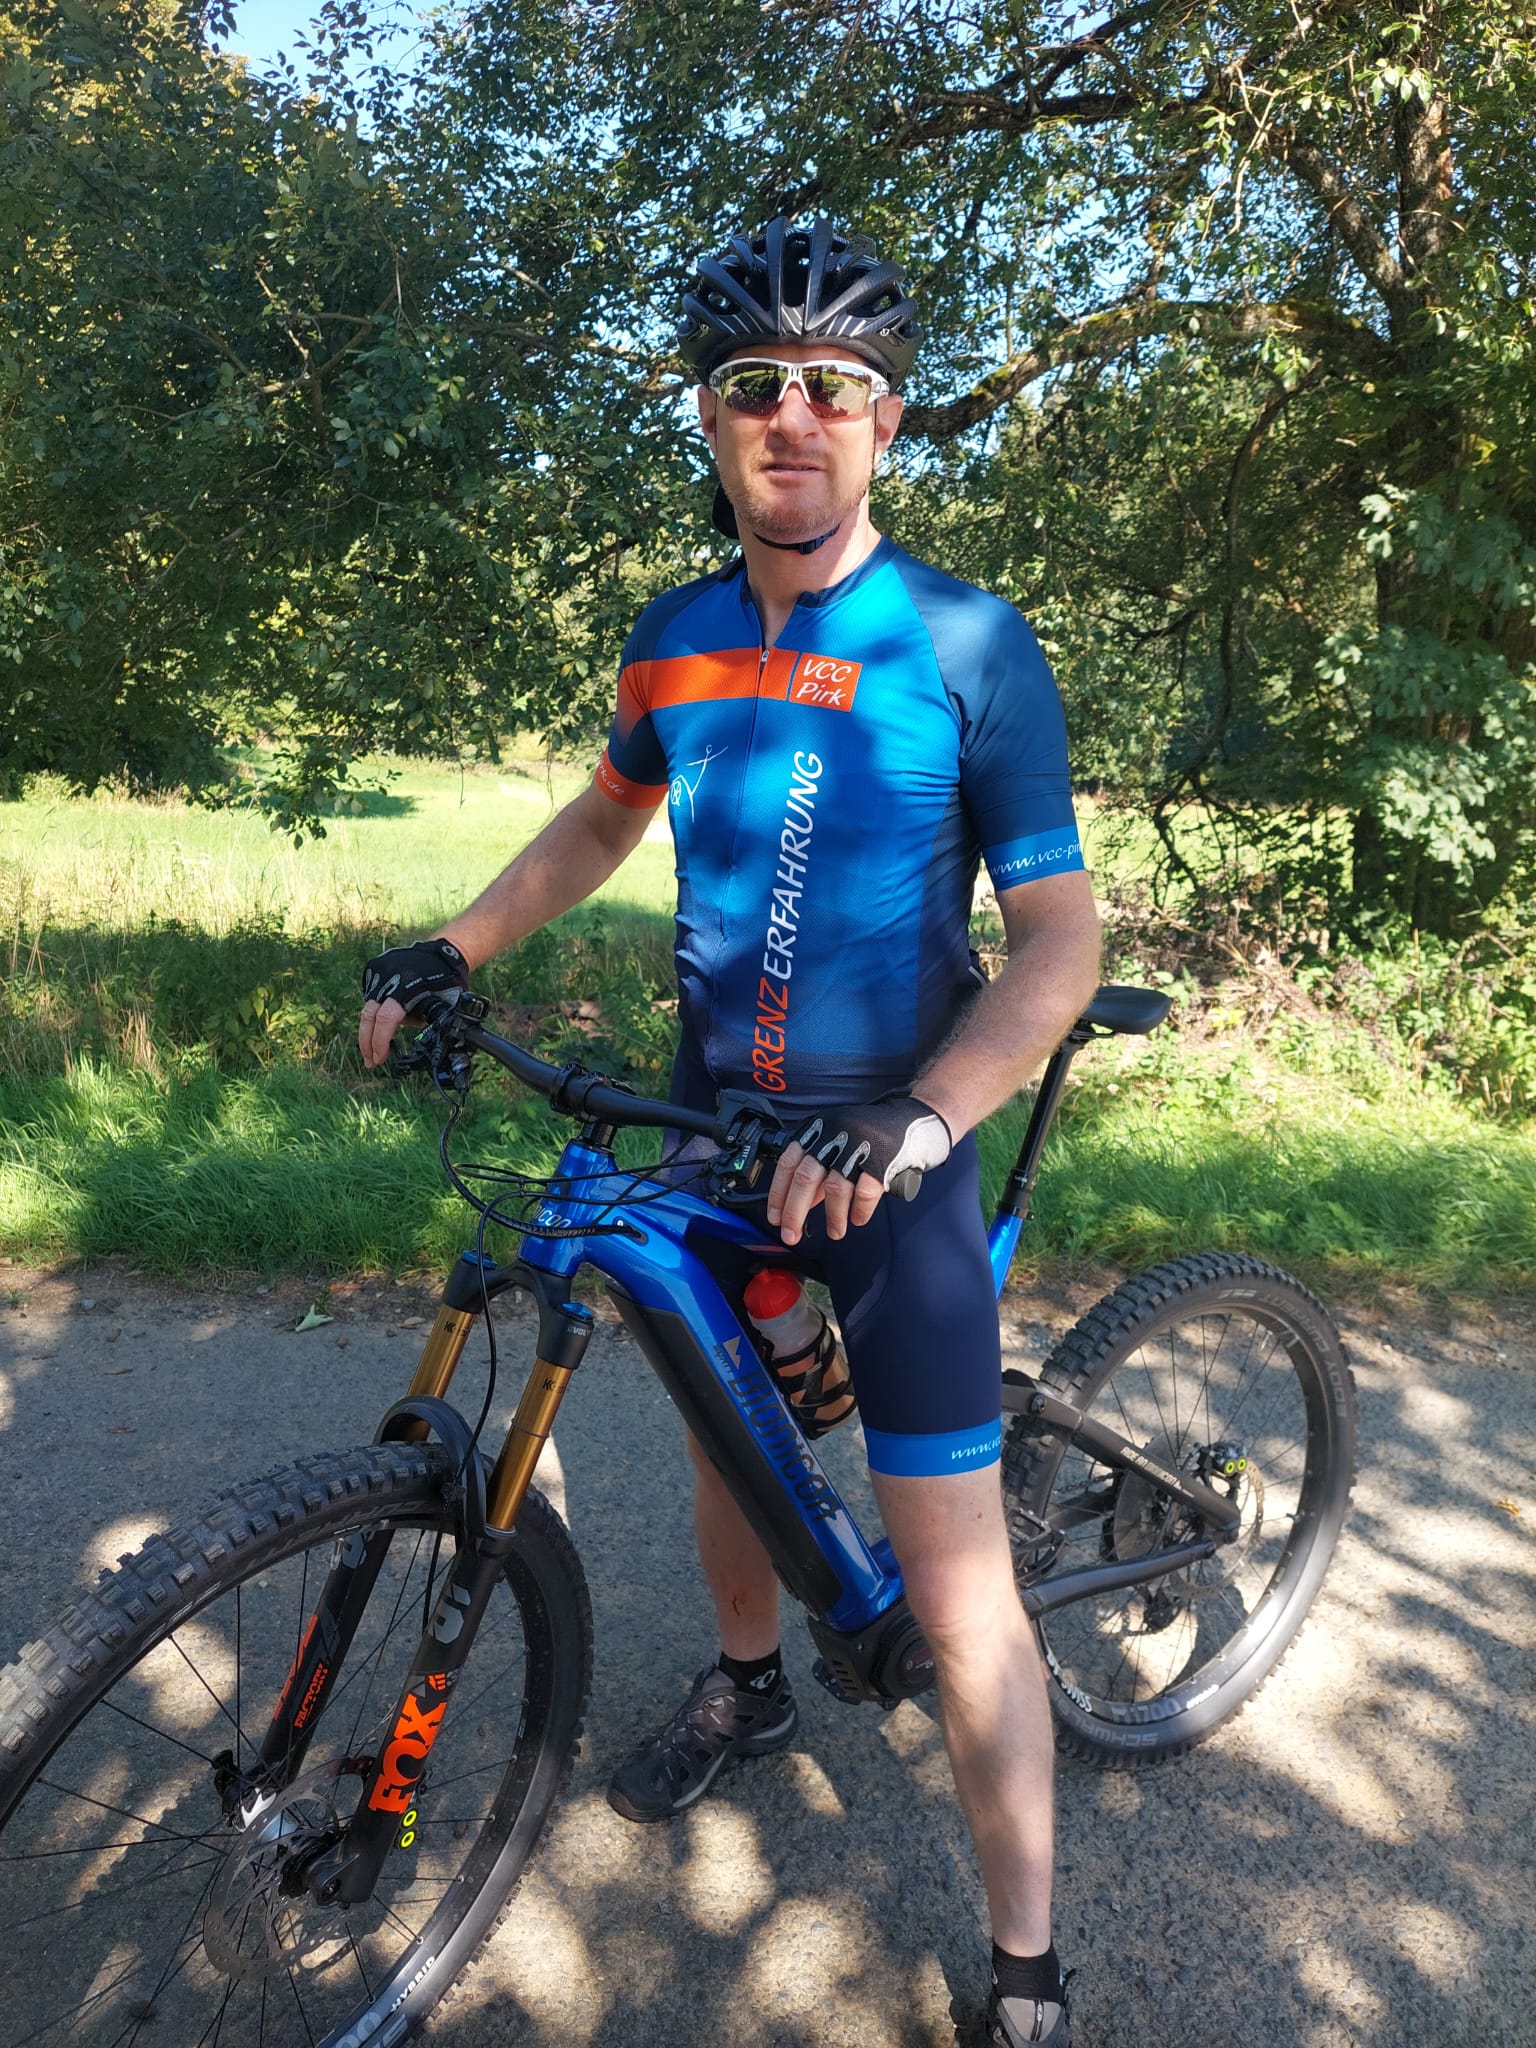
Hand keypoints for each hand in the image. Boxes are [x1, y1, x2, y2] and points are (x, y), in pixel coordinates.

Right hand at [358, 938, 468, 1068]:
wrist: (443, 952)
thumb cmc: (448, 982)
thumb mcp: (445, 1006)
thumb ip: (426, 1023)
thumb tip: (412, 1043)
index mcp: (407, 987)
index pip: (386, 1018)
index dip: (380, 1042)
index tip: (379, 1058)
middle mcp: (389, 977)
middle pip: (368, 1015)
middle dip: (367, 1042)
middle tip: (370, 1062)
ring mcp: (379, 970)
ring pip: (368, 1006)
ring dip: (369, 1029)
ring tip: (374, 1049)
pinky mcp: (374, 968)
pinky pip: (370, 995)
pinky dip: (373, 1012)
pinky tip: (379, 1025)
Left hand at [765, 1094, 951, 1245]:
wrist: (914, 1122)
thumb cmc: (870, 1136)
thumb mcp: (836, 1144)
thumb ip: (816, 1171)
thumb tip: (796, 1203)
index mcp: (818, 1129)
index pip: (788, 1163)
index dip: (778, 1193)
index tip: (774, 1217)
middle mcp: (835, 1135)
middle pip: (805, 1178)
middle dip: (794, 1212)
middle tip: (791, 1234)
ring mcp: (858, 1146)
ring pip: (835, 1189)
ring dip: (832, 1217)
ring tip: (834, 1232)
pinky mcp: (882, 1160)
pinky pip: (865, 1193)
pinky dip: (859, 1211)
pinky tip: (858, 1219)